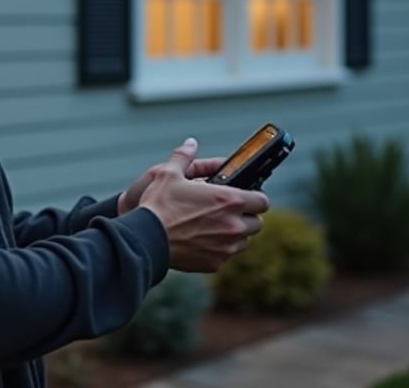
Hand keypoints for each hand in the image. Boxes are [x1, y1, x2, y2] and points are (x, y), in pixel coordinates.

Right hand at [135, 138, 269, 272]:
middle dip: (247, 217)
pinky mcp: (215, 264)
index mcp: (229, 200)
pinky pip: (226, 256)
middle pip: (257, 223)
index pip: (262, 200)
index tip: (247, 196)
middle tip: (230, 212)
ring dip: (235, 235)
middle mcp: (233, 225)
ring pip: (244, 242)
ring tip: (216, 226)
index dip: (256, 197)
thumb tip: (190, 144)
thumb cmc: (158, 205)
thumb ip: (184, 157)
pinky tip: (203, 241)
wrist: (145, 239)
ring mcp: (226, 247)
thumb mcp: (169, 173)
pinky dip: (219, 250)